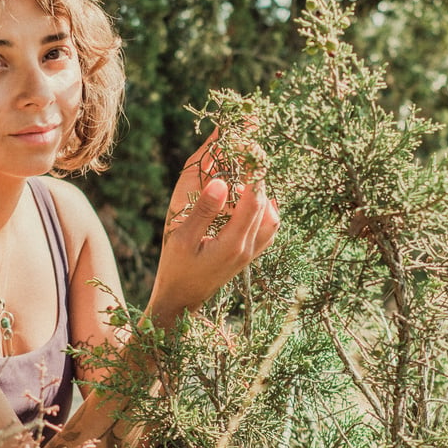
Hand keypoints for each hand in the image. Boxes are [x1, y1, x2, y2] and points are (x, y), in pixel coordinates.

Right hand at [147, 133, 278, 323]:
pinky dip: (262, 208)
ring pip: (271, 216)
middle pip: (265, 203)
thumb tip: (220, 181)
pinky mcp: (249, 254)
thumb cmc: (176, 269)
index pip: (255, 199)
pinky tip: (248, 198)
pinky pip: (267, 227)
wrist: (180, 301)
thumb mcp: (181, 238)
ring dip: (261, 192)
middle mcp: (250, 247)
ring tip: (244, 174)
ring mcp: (252, 252)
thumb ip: (203, 210)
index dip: (254, 171)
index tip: (248, 147)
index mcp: (234, 242)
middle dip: (258, 175)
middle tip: (247, 151)